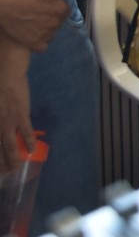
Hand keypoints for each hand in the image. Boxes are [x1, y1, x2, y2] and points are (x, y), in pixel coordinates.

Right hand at [0, 0, 79, 51]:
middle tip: (38, 13)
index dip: (56, 7)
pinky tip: (33, 35)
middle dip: (52, 18)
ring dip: (46, 30)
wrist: (4, 3)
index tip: (46, 5)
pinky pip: (43, 46)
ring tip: (34, 22)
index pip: (65, 11)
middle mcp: (56, 24)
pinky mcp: (34, 43)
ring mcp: (46, 34)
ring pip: (52, 34)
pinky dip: (40, 42)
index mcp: (62, 10)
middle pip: (58, 22)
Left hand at [0, 42, 32, 171]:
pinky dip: (28, 142)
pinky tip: (31, 151)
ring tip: (15, 169)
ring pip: (8, 144)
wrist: (5, 71)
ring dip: (12, 158)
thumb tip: (3, 125)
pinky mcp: (21, 114)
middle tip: (4, 173)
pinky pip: (25, 131)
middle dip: (0, 161)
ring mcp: (7, 120)